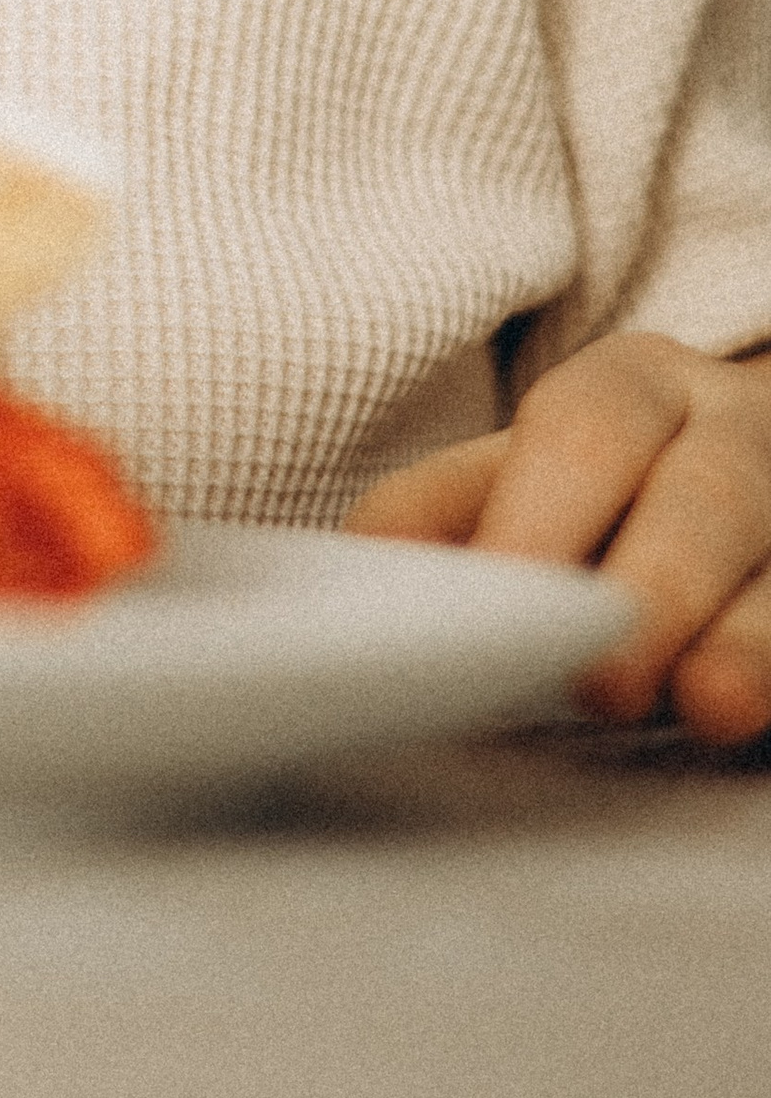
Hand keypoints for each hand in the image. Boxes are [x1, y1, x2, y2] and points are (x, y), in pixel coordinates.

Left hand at [346, 330, 770, 742]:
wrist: (756, 471)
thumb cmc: (622, 487)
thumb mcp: (530, 470)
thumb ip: (449, 507)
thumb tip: (366, 560)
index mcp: (636, 387)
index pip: (587, 426)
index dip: (544, 512)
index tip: (507, 589)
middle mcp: (736, 433)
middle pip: (705, 496)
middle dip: (655, 583)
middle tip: (602, 678)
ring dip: (749, 638)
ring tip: (708, 703)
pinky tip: (755, 711)